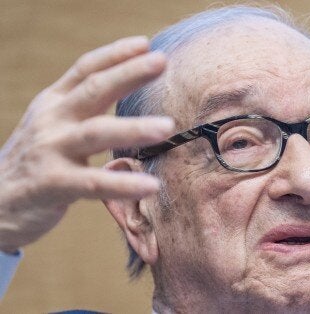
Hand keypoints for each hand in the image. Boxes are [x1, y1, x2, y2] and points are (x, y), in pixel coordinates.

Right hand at [0, 36, 173, 251]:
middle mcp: (52, 120)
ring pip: (96, 133)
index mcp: (55, 102)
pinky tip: (151, 185)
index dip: (115, 54)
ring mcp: (50, 150)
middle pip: (94, 89)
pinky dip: (123, 184)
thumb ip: (85, 107)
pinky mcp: (52, 184)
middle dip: (129, 74)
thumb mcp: (55, 124)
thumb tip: (130, 86)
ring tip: (168, 127)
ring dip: (134, 128)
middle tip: (161, 62)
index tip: (146, 44)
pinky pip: (93, 183)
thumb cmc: (37, 160)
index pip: (86, 69)